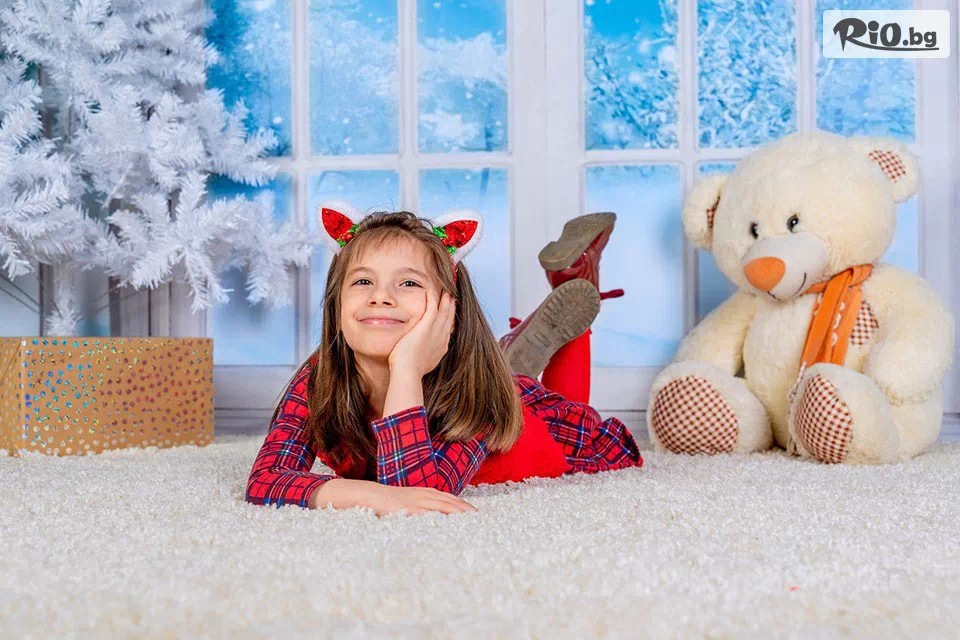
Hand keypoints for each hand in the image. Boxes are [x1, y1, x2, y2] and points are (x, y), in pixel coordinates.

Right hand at [309, 478, 476, 515]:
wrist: (371, 495)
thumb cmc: (391, 502)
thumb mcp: (410, 501)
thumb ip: (423, 507)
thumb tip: (435, 516)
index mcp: (426, 492)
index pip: (451, 499)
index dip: (464, 506)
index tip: (477, 514)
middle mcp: (424, 494)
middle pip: (451, 502)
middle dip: (466, 510)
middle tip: (481, 519)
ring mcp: (417, 501)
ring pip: (442, 505)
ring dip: (458, 512)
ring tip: (471, 519)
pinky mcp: (408, 508)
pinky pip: (426, 512)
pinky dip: (439, 515)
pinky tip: (448, 522)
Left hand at [388, 288, 455, 376]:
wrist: (408, 372)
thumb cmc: (408, 371)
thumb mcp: (420, 364)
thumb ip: (422, 357)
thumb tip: (417, 356)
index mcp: (440, 348)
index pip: (447, 330)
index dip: (449, 320)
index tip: (450, 314)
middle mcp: (441, 339)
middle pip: (449, 319)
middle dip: (451, 308)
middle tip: (452, 298)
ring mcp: (435, 333)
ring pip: (444, 312)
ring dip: (446, 301)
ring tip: (447, 292)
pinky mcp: (426, 327)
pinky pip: (432, 309)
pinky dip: (432, 299)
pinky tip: (430, 291)